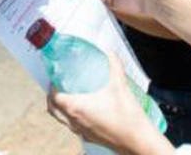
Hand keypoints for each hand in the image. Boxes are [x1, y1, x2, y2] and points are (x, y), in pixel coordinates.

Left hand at [48, 53, 166, 153]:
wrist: (138, 141)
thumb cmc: (127, 116)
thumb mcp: (119, 85)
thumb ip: (114, 64)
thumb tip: (109, 51)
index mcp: (76, 108)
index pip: (54, 97)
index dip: (52, 85)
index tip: (57, 76)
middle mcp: (75, 122)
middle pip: (53, 109)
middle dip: (52, 96)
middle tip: (60, 84)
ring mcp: (81, 132)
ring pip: (62, 119)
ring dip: (60, 107)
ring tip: (70, 94)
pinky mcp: (89, 138)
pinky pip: (73, 127)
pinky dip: (72, 117)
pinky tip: (85, 109)